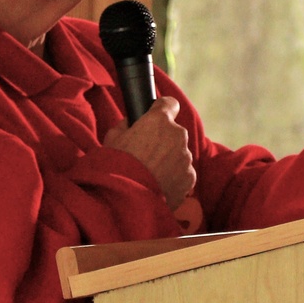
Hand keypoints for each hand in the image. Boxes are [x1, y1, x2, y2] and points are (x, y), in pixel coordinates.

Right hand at [103, 96, 196, 210]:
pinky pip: (183, 171)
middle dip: (163, 139)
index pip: (170, 103)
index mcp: (159, 120)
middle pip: (174, 131)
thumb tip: (132, 124)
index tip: (157, 116)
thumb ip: (127, 125)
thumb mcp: (113, 137)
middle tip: (146, 154)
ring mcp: (186, 157)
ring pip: (179, 152)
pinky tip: (158, 184)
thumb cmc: (117, 166)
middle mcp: (178, 134)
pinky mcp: (190, 177)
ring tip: (150, 173)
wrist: (127, 199)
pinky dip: (174, 176)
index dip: (162, 110)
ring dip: (169, 159)